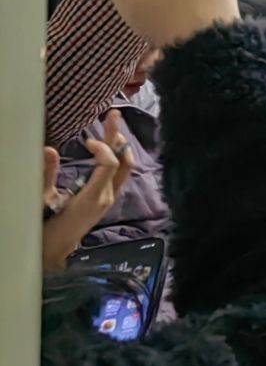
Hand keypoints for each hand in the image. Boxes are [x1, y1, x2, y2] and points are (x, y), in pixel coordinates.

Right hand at [42, 116, 133, 271]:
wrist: (55, 251)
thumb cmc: (46, 227)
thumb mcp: (42, 200)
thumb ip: (46, 175)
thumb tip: (49, 149)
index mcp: (94, 197)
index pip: (110, 164)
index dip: (102, 148)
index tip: (87, 141)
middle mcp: (107, 196)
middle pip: (122, 161)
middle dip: (118, 137)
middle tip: (113, 115)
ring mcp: (109, 198)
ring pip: (123, 167)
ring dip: (119, 146)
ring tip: (113, 127)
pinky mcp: (106, 199)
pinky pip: (118, 174)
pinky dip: (116, 157)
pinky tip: (109, 147)